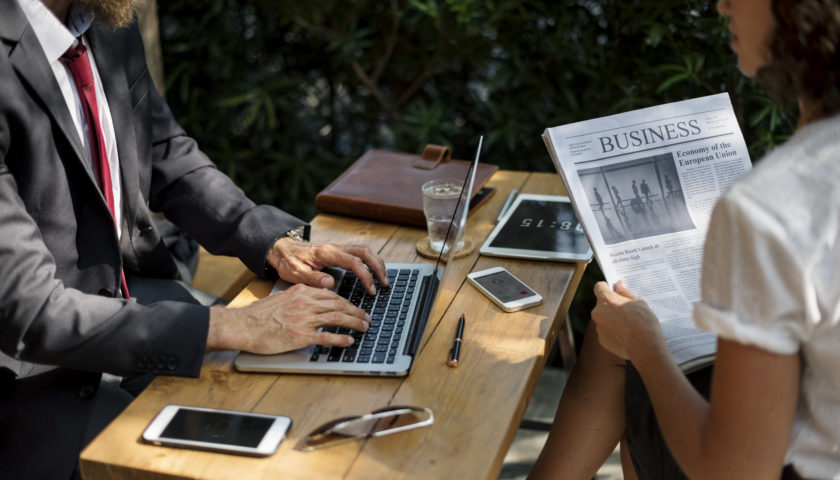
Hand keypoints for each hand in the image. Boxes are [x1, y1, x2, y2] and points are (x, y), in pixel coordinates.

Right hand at [207, 283, 370, 352]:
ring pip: (337, 318)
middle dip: (355, 311)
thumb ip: (299, 298)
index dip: (347, 302)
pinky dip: (341, 338)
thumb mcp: (282, 298)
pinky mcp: (301, 336)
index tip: (354, 307)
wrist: (243, 325)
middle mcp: (305, 303)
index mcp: (301, 292)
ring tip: (364, 327)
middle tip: (366, 318)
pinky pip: (327, 336)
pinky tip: (350, 341)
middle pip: (338, 305)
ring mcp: (304, 319)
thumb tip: (313, 302)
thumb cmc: (258, 315)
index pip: (331, 295)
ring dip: (354, 322)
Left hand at [266, 237, 388, 294]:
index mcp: (327, 253)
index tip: (371, 290)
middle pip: (365, 252)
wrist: (281, 249)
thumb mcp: (295, 273)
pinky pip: (359, 252)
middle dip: (378, 267)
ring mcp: (338, 248)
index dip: (366, 276)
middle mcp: (335, 248)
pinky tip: (373, 271)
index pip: (354, 262)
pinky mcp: (338, 251)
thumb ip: (313, 278)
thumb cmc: (288, 262)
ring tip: (384, 278)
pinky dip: (370, 261)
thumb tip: (330, 284)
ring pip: (365, 250)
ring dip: (377, 262)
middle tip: (385, 283)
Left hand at [589, 280, 665, 360]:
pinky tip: (626, 335)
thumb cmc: (643, 321)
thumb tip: (619, 285)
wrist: (644, 346)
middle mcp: (598, 312)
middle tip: (626, 311)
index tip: (614, 290)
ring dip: (612, 320)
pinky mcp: (602, 340)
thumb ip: (625, 293)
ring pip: (604, 319)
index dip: (606, 287)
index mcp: (606, 300)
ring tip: (628, 325)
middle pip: (602, 305)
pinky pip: (606, 332)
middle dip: (611, 306)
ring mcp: (599, 327)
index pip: (599, 287)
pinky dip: (613, 332)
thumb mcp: (638, 302)